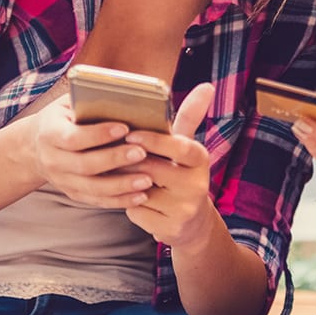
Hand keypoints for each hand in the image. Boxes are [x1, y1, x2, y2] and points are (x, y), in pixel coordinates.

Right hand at [30, 93, 149, 206]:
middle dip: (114, 159)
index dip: (98, 134)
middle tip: (141, 153)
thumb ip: (89, 101)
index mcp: (50, 133)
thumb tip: (123, 98)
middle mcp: (53, 160)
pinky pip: (96, 200)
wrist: (36, 146)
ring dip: (121, 186)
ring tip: (147, 180)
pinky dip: (119, 200)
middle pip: (84, 165)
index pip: (73, 137)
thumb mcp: (67, 103)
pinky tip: (141, 196)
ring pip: (92, 188)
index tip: (124, 128)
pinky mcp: (73, 193)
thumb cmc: (63, 118)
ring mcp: (62, 180)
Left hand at [118, 82, 216, 246]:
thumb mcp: (186, 147)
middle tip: (108, 153)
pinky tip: (130, 198)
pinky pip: (137, 212)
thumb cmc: (181, 174)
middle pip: (153, 168)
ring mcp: (186, 209)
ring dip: (124, 182)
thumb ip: (189, 117)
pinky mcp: (171, 229)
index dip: (154, 140)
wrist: (192, 222)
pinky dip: (129, 205)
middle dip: (128, 161)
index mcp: (200, 159)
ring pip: (141, 190)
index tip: (130, 133)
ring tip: (114, 173)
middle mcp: (198, 184)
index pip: (179, 145)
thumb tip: (207, 86)